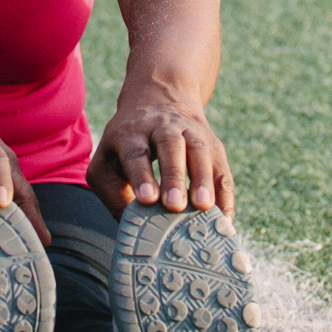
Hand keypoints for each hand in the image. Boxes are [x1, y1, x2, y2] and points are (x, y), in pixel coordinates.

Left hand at [93, 99, 226, 213]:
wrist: (158, 102)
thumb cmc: (125, 147)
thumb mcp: (107, 162)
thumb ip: (114, 195)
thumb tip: (133, 229)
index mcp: (131, 132)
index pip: (136, 152)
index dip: (141, 175)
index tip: (147, 199)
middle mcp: (162, 127)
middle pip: (170, 146)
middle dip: (173, 176)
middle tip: (174, 205)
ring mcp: (191, 132)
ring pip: (199, 150)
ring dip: (203, 179)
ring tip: (203, 206)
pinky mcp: (213, 145)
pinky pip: (221, 169)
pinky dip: (224, 194)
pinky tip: (223, 217)